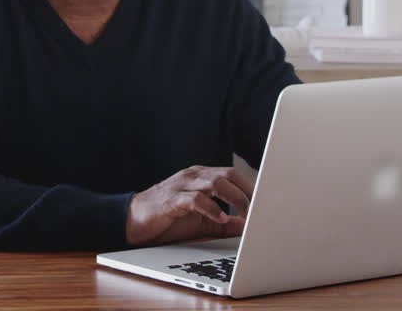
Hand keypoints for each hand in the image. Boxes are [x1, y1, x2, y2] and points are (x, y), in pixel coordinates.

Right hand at [125, 165, 253, 246]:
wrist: (133, 221)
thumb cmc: (167, 219)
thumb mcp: (201, 223)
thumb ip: (224, 224)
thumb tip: (247, 227)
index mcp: (202, 178)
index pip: (233, 175)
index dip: (251, 188)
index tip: (267, 204)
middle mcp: (193, 176)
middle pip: (228, 174)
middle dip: (247, 192)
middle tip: (261, 210)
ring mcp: (181, 185)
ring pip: (215, 182)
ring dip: (235, 198)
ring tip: (246, 213)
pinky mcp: (171, 200)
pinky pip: (195, 199)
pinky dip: (211, 208)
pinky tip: (220, 218)